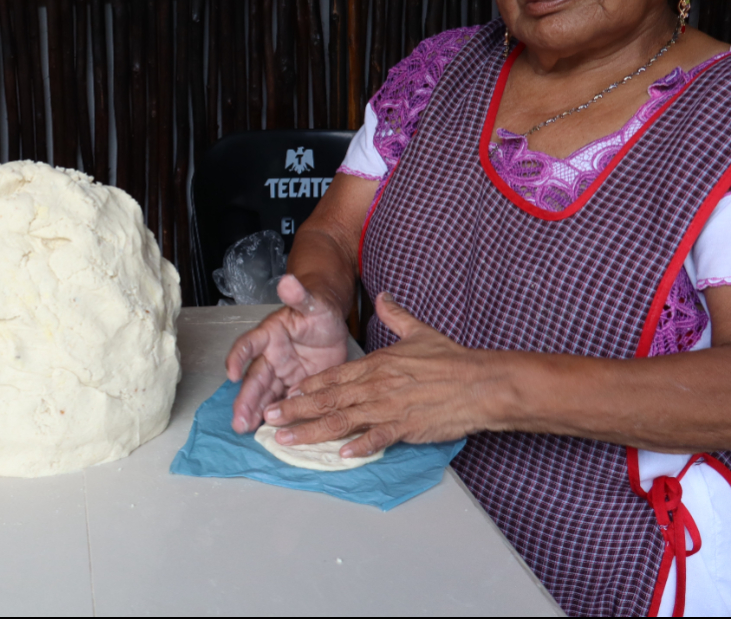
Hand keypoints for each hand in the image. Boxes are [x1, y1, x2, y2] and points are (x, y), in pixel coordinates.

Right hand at [226, 275, 350, 432]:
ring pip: (265, 394)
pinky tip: (267, 431)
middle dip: (246, 399)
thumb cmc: (318, 309)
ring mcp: (282, 373)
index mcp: (270, 334)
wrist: (331, 323)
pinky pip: (283, 402)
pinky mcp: (296, 386)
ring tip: (244, 428)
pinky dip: (276, 416)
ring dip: (253, 411)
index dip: (239, 358)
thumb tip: (288, 280)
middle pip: (255, 378)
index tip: (232, 373)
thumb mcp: (313, 302)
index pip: (249, 344)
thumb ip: (299, 295)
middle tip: (238, 419)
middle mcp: (271, 356)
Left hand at [261, 292, 502, 457]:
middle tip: (269, 419)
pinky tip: (339, 454)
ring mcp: (389, 407)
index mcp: (376, 364)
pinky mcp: (406, 426)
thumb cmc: (452, 360)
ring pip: (342, 420)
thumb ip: (396, 315)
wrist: (482, 382)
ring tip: (287, 440)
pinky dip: (358, 446)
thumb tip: (385, 296)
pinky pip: (377, 438)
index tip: (286, 393)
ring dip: (311, 431)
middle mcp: (376, 385)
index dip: (307, 387)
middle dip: (295, 410)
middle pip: (327, 399)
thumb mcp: (419, 331)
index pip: (333, 376)